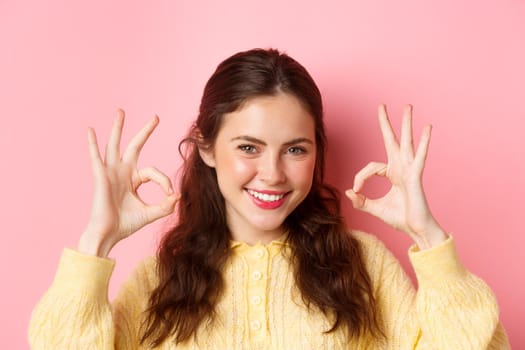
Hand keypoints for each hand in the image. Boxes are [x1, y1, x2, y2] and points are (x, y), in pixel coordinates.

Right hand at [78, 109, 178, 256]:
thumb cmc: (126, 225)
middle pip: (135, 146)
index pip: (153, 172)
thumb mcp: (151, 213)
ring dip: (118, 128)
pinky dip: (92, 144)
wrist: (109, 235)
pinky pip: (95, 157)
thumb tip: (179, 195)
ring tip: (121, 111)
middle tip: (156, 117)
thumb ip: (165, 206)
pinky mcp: (100, 177)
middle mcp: (122, 172)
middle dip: (145, 132)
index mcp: (133, 179)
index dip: (164, 182)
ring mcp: (110, 172)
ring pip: (115, 145)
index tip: (170, 194)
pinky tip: (90, 131)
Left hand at [345, 105, 446, 248]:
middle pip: (391, 141)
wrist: (415, 229)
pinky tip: (427, 127)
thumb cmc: (399, 218)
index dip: (360, 178)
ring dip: (406, 124)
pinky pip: (419, 156)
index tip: (356, 190)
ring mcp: (409, 170)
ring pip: (406, 142)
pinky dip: (424, 142)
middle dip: (386, 123)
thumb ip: (360, 201)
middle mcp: (400, 168)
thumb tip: (348, 192)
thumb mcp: (373, 208)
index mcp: (392, 174)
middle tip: (381, 106)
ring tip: (407, 107)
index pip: (371, 167)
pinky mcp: (416, 176)